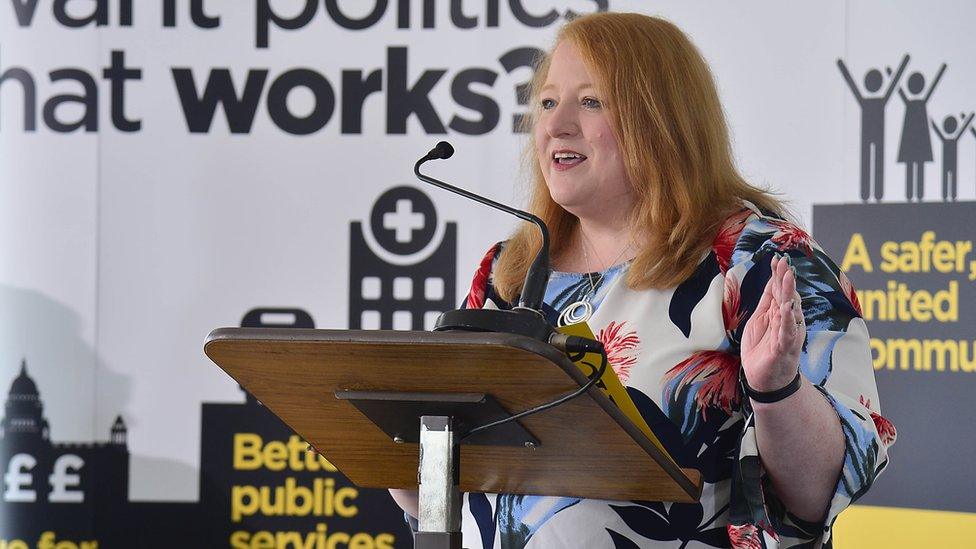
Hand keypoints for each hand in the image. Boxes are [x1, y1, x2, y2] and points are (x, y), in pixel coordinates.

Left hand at [741, 254, 804, 392]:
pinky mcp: (784, 348)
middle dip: (785, 278)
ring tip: (788, 276)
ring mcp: (787, 334)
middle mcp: (787, 321)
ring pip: (789, 310)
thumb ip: (767, 301)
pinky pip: (787, 333)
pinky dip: (787, 320)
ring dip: (788, 293)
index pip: (780, 290)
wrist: (764, 380)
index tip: (777, 258)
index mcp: (780, 314)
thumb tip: (773, 279)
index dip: (778, 275)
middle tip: (784, 261)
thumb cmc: (762, 349)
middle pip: (786, 296)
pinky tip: (786, 308)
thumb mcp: (760, 320)